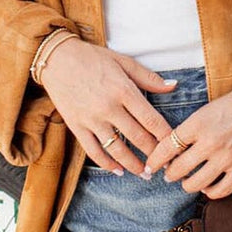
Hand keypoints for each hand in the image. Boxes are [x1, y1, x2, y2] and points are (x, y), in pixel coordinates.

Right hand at [38, 39, 178, 175]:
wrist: (56, 58)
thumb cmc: (92, 58)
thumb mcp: (123, 62)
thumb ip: (149, 77)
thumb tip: (174, 85)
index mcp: (124, 90)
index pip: (152, 120)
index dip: (166, 137)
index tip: (175, 147)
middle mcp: (109, 107)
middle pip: (138, 138)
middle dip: (154, 154)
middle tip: (164, 165)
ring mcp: (91, 119)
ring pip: (117, 149)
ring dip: (133, 165)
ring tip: (145, 174)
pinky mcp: (76, 126)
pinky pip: (94, 151)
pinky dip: (107, 164)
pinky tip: (118, 171)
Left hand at [142, 76, 231, 198]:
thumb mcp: (207, 110)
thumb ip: (190, 129)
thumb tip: (172, 149)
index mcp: (198, 124)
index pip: (166, 147)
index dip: (154, 160)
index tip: (150, 166)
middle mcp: (211, 142)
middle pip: (178, 169)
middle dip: (170, 174)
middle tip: (169, 174)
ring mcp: (227, 158)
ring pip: (194, 184)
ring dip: (187, 184)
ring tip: (188, 180)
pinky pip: (220, 191)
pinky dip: (210, 192)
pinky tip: (208, 185)